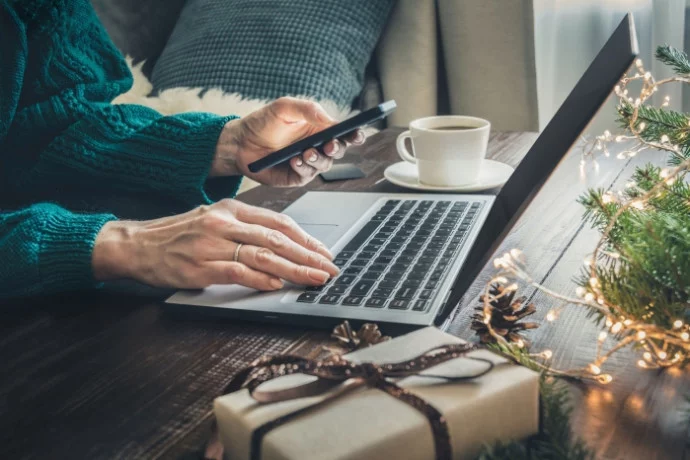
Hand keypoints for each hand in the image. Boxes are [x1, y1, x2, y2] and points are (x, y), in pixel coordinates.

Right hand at [92, 199, 338, 289]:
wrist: (137, 245)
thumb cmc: (178, 236)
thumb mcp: (214, 221)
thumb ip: (246, 231)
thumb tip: (283, 248)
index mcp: (231, 209)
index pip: (279, 222)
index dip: (307, 238)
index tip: (324, 252)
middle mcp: (225, 222)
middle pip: (278, 238)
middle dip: (309, 255)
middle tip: (330, 268)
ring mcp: (212, 243)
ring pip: (264, 254)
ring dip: (295, 269)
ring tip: (315, 279)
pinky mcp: (200, 265)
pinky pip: (238, 271)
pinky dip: (261, 278)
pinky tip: (278, 284)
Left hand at [212, 97, 365, 186]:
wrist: (239, 142)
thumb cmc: (262, 122)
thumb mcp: (284, 107)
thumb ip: (307, 108)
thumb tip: (329, 119)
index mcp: (319, 129)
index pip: (344, 133)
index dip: (355, 134)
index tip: (358, 133)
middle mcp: (317, 147)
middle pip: (339, 150)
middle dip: (337, 148)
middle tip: (330, 145)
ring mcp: (308, 164)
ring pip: (325, 165)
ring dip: (318, 159)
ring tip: (306, 153)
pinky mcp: (296, 177)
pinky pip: (307, 175)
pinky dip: (303, 168)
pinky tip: (295, 161)